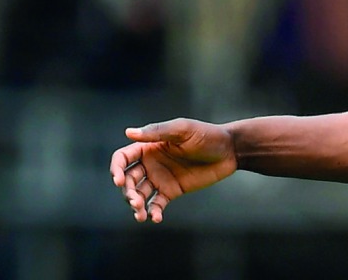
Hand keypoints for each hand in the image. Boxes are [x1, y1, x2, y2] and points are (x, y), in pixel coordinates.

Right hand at [110, 118, 237, 222]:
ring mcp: (160, 178)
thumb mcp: (183, 130)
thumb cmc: (207, 135)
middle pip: (128, 180)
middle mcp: (150, 163)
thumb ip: (158, 132)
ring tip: (141, 214)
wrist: (230, 150)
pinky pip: (156, 204)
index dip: (116, 169)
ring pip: (139, 194)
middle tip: (135, 201)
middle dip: (127, 192)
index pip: (123, 158)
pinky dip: (153, 212)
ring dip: (136, 205)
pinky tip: (155, 218)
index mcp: (149, 147)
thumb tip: (128, 132)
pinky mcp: (171, 191)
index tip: (120, 181)